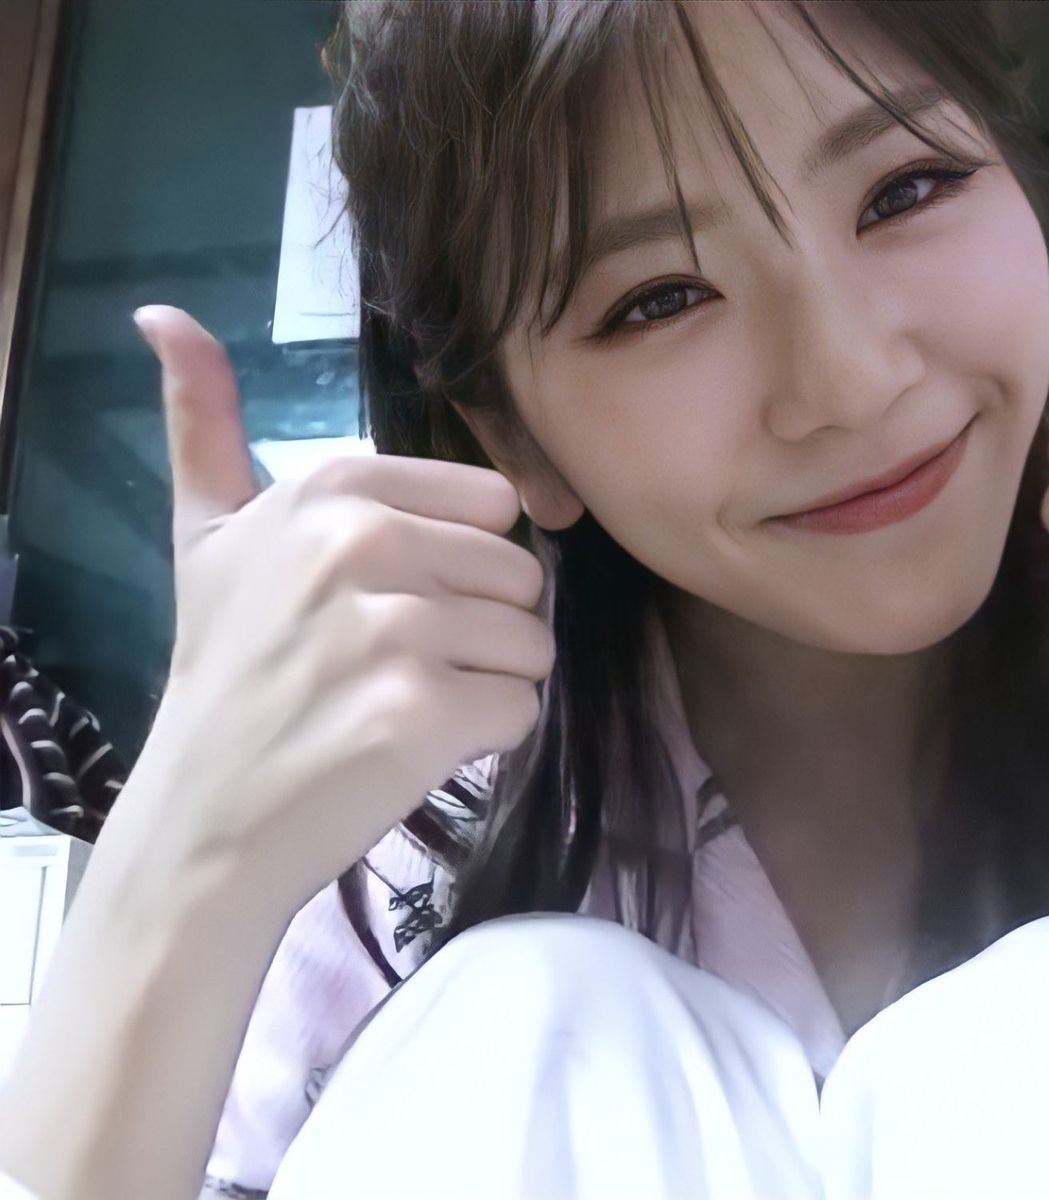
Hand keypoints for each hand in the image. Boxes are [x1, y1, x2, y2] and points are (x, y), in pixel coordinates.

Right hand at [127, 306, 554, 912]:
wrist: (207, 812)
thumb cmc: (225, 670)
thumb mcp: (206, 535)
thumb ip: (204, 423)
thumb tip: (163, 313)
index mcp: (333, 486)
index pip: (494, 505)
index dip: (459, 564)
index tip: (393, 600)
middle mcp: (365, 541)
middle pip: (521, 575)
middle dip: (478, 628)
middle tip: (393, 667)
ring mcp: (395, 628)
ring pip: (530, 644)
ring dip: (485, 684)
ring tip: (401, 705)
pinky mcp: (422, 713)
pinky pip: (523, 709)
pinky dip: (485, 738)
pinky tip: (414, 748)